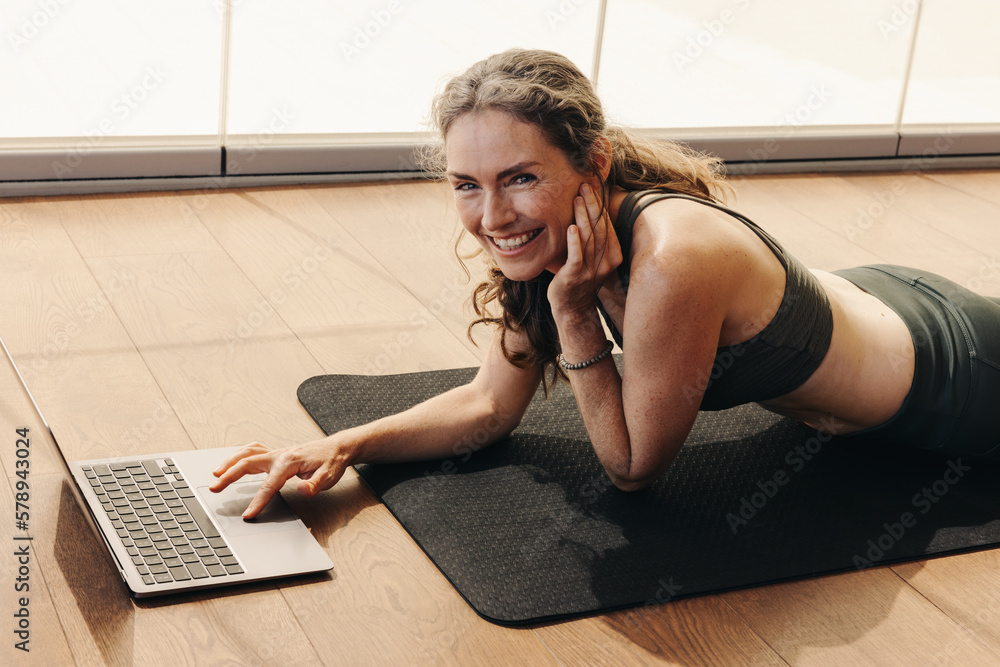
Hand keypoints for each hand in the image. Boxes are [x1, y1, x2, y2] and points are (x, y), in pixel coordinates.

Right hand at [210, 437, 351, 518]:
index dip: (257, 501)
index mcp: (289, 462)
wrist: (336, 448)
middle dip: (229, 476)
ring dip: (229, 462)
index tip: (247, 515)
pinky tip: (232, 461)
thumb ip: (314, 485)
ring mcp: (276, 452)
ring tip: (215, 474)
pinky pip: (253, 449)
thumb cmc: (331, 462)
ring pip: (246, 453)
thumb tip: (302, 490)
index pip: (269, 485)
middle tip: (214, 488)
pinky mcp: (276, 453)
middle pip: (248, 463)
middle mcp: (279, 455)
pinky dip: (239, 454)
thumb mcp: (328, 477)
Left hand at [547, 183, 622, 318]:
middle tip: (584, 185)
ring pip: (589, 238)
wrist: (572, 307)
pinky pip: (576, 256)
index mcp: (613, 256)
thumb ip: (594, 237)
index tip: (594, 187)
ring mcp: (591, 270)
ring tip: (576, 198)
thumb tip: (591, 208)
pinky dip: (574, 241)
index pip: (607, 225)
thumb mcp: (592, 256)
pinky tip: (571, 227)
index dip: (600, 206)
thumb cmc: (579, 276)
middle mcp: (605, 263)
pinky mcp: (574, 276)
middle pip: (600, 228)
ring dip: (582, 216)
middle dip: (592, 205)